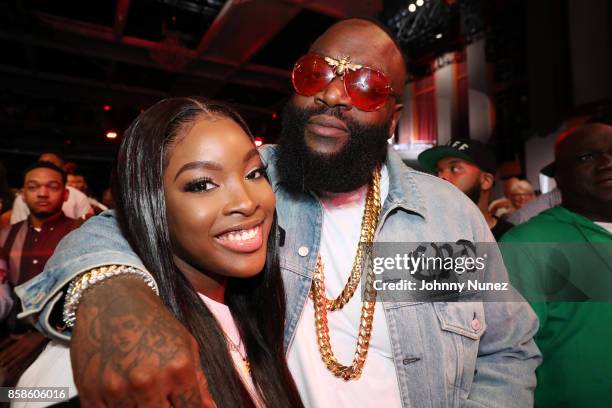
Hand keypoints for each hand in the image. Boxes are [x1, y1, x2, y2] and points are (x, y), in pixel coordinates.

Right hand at [71, 275, 215, 406]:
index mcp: (178, 368)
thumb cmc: (153, 321)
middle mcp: (148, 381)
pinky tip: (126, 397)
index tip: (184, 404)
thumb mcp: (185, 344)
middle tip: (164, 400)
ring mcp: (117, 390)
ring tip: (145, 395)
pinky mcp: (91, 394)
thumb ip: (198, 382)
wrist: (110, 299)